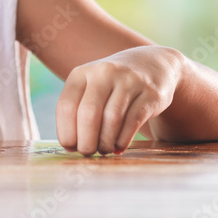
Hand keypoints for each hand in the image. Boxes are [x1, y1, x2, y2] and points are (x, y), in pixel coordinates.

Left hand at [56, 45, 184, 155]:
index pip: (66, 106)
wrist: (151, 64)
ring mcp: (129, 81)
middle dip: (86, 141)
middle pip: (88, 114)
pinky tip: (119, 147)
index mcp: (81, 73)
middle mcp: (104, 73)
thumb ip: (78, 111)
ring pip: (112, 118)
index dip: (66, 132)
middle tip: (88, 152)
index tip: (71, 147)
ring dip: (105, 142)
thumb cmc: (112, 85)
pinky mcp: (150, 93)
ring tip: (104, 150)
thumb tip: (71, 145)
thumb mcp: (89, 88)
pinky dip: (123, 139)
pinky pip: (133, 121)